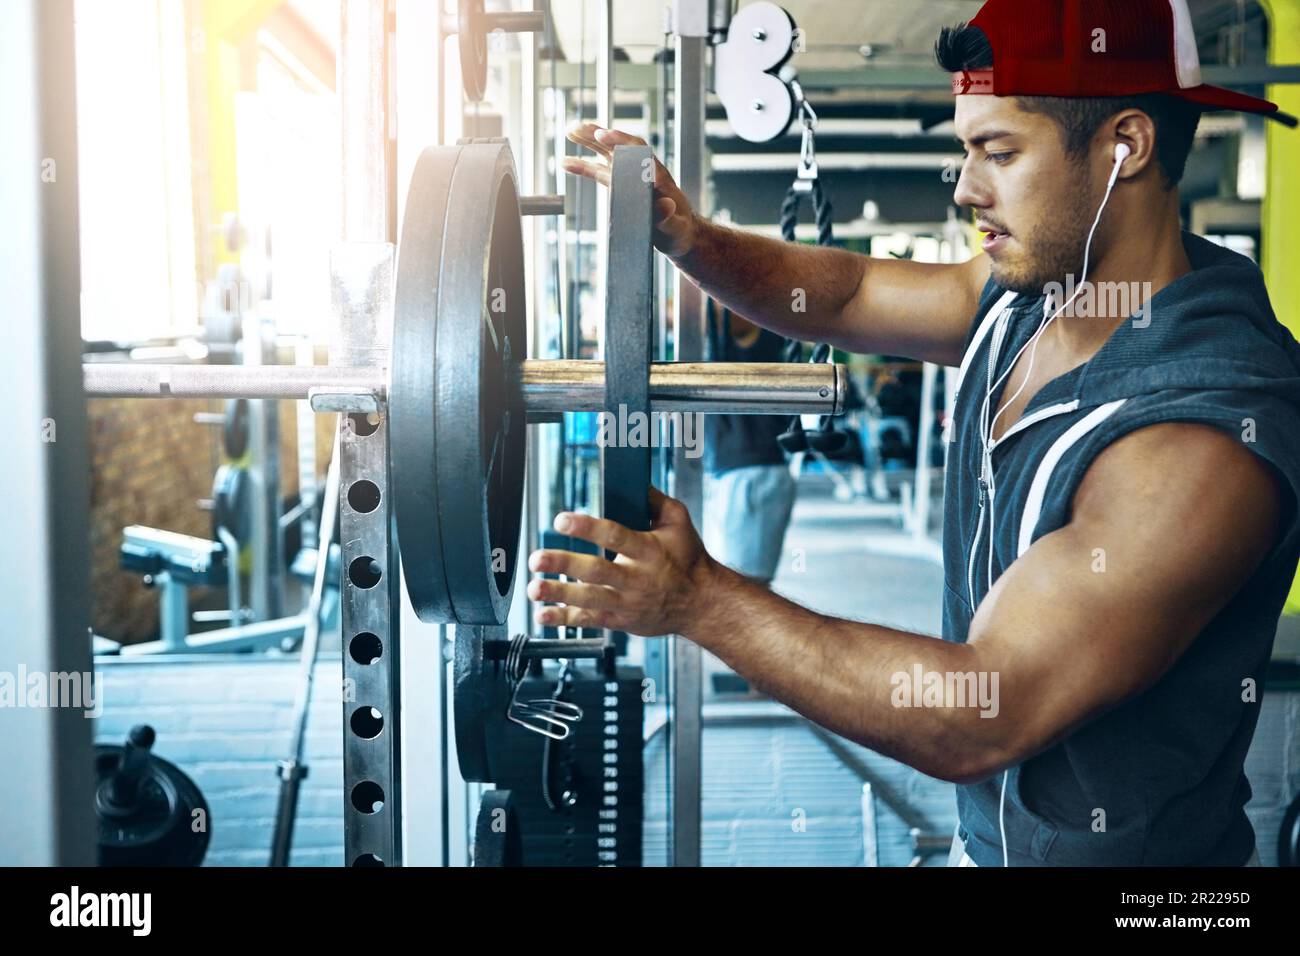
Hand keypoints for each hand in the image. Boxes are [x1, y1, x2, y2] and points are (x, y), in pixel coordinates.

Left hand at [526, 487, 717, 636]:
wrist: (701, 603)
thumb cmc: (689, 559)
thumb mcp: (680, 523)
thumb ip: (655, 501)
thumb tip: (634, 481)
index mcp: (649, 551)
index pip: (615, 535)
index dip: (587, 528)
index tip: (561, 520)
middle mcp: (637, 579)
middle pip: (596, 571)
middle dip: (564, 564)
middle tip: (537, 558)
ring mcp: (628, 602)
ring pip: (589, 599)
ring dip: (558, 593)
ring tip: (533, 587)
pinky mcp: (621, 620)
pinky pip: (590, 620)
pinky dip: (565, 618)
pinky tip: (543, 614)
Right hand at [563, 123, 698, 257]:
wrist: (680, 233)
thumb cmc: (680, 230)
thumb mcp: (676, 228)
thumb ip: (669, 218)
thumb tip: (666, 205)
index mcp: (658, 177)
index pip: (638, 152)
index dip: (620, 141)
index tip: (602, 135)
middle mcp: (642, 171)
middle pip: (619, 146)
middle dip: (599, 135)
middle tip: (578, 128)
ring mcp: (631, 177)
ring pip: (608, 154)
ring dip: (589, 142)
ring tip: (569, 131)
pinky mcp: (621, 186)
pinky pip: (600, 173)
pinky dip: (584, 166)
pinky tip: (565, 162)